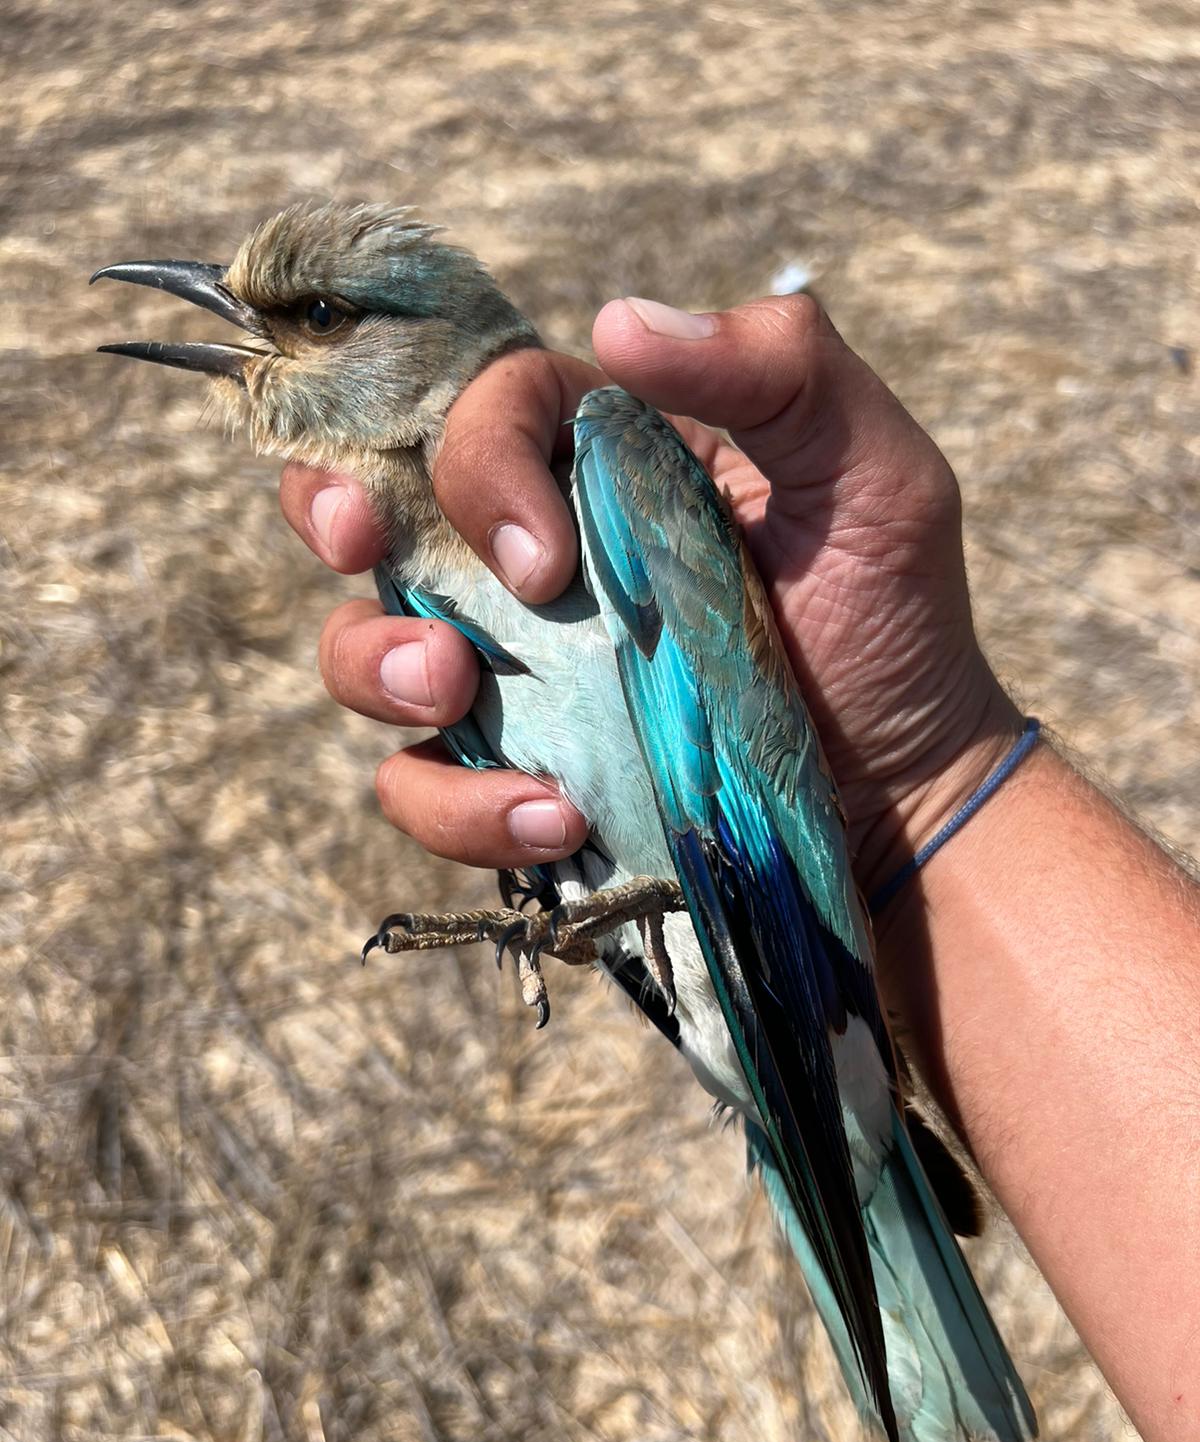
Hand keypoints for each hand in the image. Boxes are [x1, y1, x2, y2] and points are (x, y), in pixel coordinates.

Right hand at [278, 295, 1020, 896]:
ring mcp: (514, 672)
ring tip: (455, 694)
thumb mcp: (875, 476)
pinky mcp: (515, 776)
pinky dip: (462, 808)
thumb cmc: (891, 623)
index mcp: (605, 463)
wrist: (905, 791)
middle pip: (374, 505)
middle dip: (331, 511)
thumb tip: (621, 321)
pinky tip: (558, 816)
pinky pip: (422, 789)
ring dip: (378, 666)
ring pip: (361, 650)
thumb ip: (782, 370)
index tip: (541, 557)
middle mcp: (535, 559)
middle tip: (365, 549)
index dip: (472, 462)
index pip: (483, 410)